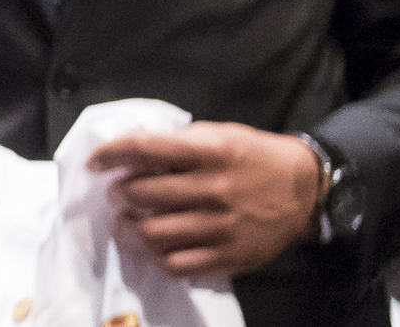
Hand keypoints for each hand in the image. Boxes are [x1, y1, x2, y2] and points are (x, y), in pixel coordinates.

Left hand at [88, 122, 323, 276]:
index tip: (96, 160)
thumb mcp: (221, 135)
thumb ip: (179, 142)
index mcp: (212, 152)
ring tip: (130, 218)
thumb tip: (131, 148)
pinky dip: (156, 255)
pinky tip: (156, 244)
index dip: (112, 153)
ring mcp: (222, 227)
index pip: (147, 149)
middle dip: (120, 192)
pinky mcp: (228, 256)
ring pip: (153, 233)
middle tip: (119, 192)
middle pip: (142, 194)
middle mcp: (216, 189)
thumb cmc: (254, 157)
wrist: (304, 190)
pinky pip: (176, 264)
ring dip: (131, 226)